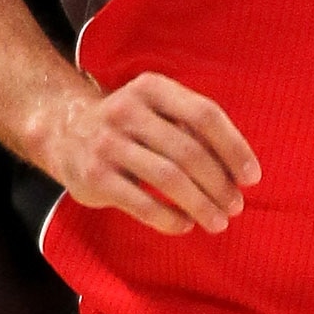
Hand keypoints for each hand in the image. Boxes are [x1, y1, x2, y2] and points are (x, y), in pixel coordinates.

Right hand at [42, 70, 259, 237]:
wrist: (61, 131)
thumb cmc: (128, 126)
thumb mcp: (156, 109)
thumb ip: (192, 129)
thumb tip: (240, 171)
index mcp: (151, 88)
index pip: (205, 115)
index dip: (234, 148)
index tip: (252, 177)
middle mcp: (127, 110)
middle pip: (189, 151)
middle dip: (219, 184)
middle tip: (236, 206)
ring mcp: (108, 144)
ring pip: (169, 179)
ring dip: (201, 205)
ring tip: (218, 222)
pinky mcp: (94, 176)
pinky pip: (142, 204)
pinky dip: (170, 219)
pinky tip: (185, 225)